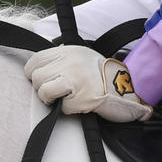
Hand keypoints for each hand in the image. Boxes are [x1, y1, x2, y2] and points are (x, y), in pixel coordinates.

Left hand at [24, 45, 151, 122]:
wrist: (129, 88)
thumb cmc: (103, 75)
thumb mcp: (82, 56)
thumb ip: (62, 59)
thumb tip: (39, 67)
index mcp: (70, 51)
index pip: (36, 60)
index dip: (32, 73)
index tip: (39, 80)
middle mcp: (72, 62)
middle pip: (37, 77)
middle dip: (42, 88)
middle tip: (55, 93)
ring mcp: (77, 80)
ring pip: (44, 91)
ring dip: (51, 100)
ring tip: (63, 99)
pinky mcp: (83, 98)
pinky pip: (61, 108)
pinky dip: (67, 110)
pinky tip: (78, 105)